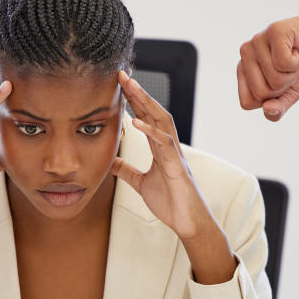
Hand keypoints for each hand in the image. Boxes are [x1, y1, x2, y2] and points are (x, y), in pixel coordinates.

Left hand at [110, 72, 212, 238]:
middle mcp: (169, 146)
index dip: (133, 100)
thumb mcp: (141, 183)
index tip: (119, 84)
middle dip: (139, 92)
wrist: (188, 223)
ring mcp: (175, 155)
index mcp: (160, 148)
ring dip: (146, 102)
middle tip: (122, 74)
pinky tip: (137, 122)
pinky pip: (165, 145)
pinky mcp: (178, 168)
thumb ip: (127, 170)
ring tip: (130, 86)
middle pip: (154, 111)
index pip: (146, 117)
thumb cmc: (170, 202)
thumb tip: (110, 161)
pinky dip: (152, 132)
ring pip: (162, 121)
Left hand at [236, 0, 298, 120]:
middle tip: (290, 68)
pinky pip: (283, 64)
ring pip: (273, 80)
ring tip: (294, 57)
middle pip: (260, 94)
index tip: (280, 82)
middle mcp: (245, 54)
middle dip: (283, 87)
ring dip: (292, 73)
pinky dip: (296, 62)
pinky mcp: (274, 31)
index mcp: (244, 70)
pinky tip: (297, 49)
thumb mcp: (292, 93)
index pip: (247, 103)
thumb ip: (278, 108)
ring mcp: (257, 40)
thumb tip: (267, 109)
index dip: (270, 99)